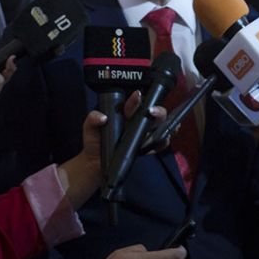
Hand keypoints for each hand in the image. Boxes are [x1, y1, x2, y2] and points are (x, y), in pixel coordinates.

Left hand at [58, 92, 165, 206]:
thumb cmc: (94, 140)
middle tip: (152, 112)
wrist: (95, 162)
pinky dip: (163, 142)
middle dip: (158, 111)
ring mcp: (143, 135)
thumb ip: (92, 119)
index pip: (134, 102)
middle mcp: (137, 121)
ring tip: (169, 126)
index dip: (137, 99)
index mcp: (125, 113)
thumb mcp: (89, 127)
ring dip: (166, 125)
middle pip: (154, 112)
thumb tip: (102, 117)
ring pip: (160, 127)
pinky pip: (158, 144)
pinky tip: (164, 140)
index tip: (137, 96)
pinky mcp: (145, 148)